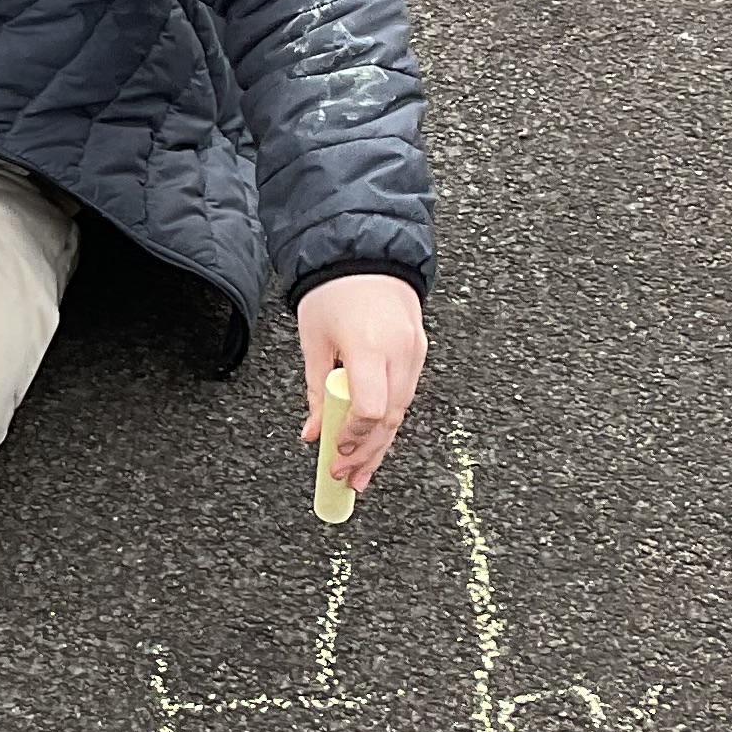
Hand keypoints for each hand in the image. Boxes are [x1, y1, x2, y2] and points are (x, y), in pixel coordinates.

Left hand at [296, 274, 427, 498]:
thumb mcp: (314, 341)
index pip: (371, 409)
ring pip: (402, 411)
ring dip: (380, 445)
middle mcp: (400, 352)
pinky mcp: (418, 351)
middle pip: (390, 419)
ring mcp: (414, 352)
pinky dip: (389, 420)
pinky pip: (405, 394)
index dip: (354, 436)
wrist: (367, 253)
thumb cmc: (334, 291)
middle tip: (346, 478)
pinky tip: (374, 440)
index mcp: (370, 346)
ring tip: (360, 473)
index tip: (335, 451)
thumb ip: (317, 390)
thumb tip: (313, 433)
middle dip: (367, 453)